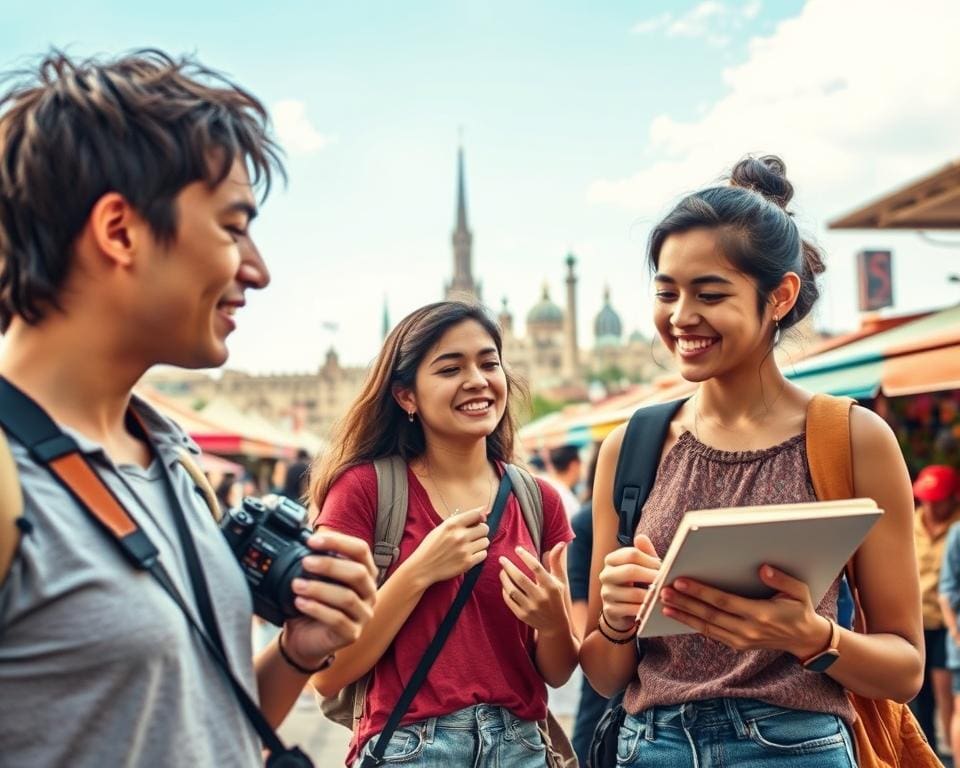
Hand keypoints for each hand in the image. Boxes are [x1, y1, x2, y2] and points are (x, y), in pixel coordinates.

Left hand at [283, 530, 376, 665]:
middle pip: (358, 573)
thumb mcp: (317, 578)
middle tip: (305, 562)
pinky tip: (300, 603)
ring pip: (347, 597)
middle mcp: (369, 592)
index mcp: (365, 573)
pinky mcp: (352, 634)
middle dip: (330, 565)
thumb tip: (304, 537)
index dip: (338, 542)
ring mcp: (363, 615)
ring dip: (319, 588)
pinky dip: (316, 609)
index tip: (312, 540)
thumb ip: (317, 559)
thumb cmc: (315, 603)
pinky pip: (337, 620)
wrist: (305, 638)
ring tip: (296, 585)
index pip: (361, 550)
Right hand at [407, 507, 489, 585]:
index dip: (480, 517)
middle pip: (485, 528)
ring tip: (470, 546)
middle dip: (480, 531)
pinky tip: (469, 554)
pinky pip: (483, 554)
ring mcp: (465, 549)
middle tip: (473, 536)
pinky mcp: (468, 562)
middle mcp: (460, 535)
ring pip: (485, 541)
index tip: (478, 521)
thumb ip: (460, 520)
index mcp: (452, 524)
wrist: (423, 567)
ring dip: (480, 543)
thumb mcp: (441, 528)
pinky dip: (479, 554)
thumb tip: (482, 512)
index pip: (477, 514)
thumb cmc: (431, 546)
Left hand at [500, 543, 571, 634]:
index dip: (525, 556)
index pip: (536, 568)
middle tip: (501, 558)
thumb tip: (561, 543)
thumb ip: (556, 562)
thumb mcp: (560, 580)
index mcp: (551, 586)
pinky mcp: (523, 616)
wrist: (555, 626)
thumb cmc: (557, 598)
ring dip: (504, 578)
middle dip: (509, 566)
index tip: (517, 548)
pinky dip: (505, 591)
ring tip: (502, 571)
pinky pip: (509, 600)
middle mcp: (541, 597)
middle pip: (520, 578)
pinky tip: (504, 584)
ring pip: (512, 590)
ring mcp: (531, 608)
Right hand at [599, 533, 660, 630]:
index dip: (651, 560)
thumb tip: (641, 537)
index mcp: (612, 560)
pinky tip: (655, 607)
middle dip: (652, 576)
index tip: (663, 567)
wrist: (621, 610)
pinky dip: (646, 609)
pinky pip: (632, 610)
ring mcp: (606, 593)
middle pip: (630, 571)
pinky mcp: (611, 610)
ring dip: (651, 595)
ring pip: (633, 593)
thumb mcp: (640, 566)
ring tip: (664, 595)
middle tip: (667, 581)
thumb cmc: (635, 583)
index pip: (631, 554)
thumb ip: (644, 552)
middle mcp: (606, 575)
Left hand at [659, 564, 831, 657]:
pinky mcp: (738, 645)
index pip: (724, 601)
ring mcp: (742, 640)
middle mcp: (748, 630)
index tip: (681, 582)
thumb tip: (763, 568)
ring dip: (684, 615)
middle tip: (663, 592)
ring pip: (706, 627)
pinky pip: (712, 634)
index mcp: (761, 614)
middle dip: (684, 603)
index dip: (700, 592)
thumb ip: (782, 580)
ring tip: (664, 604)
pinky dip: (693, 625)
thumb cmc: (800, 609)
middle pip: (709, 615)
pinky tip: (678, 616)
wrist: (804, 640)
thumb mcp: (798, 592)